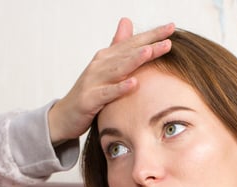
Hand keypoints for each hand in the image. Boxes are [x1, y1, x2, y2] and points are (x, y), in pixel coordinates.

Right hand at [48, 17, 173, 144]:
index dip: (152, 35)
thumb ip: (118, 46)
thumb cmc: (89, 92)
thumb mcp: (105, 68)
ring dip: (134, 60)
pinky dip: (119, 88)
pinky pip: (107, 94)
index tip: (172, 27)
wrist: (65, 116)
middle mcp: (100, 65)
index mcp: (107, 57)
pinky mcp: (89, 99)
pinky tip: (133, 84)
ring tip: (150, 52)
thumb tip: (127, 21)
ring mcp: (93, 81)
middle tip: (169, 36)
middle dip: (149, 44)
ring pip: (117, 69)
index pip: (133, 43)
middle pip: (128, 52)